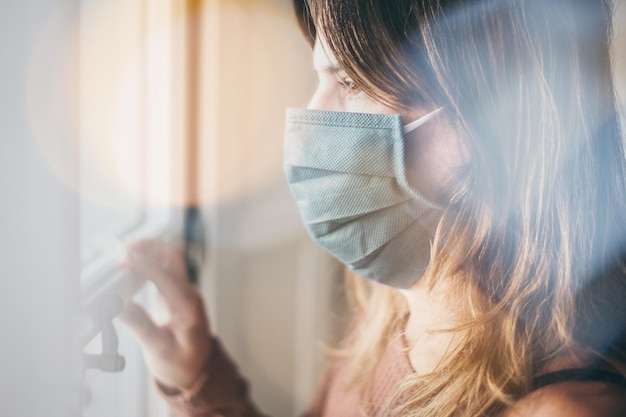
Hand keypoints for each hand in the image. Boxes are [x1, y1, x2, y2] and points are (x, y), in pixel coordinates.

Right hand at [118, 239, 210, 392]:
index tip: (124, 257)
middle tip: (122, 248)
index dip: (145, 264)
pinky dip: (145, 262)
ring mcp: (182, 291)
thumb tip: (120, 305)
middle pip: (173, 256)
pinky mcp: (173, 293)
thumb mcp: (160, 351)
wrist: (196, 369)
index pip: (167, 277)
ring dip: (147, 251)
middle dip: (150, 246)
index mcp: (189, 306)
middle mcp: (188, 293)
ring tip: (122, 253)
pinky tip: (128, 265)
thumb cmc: (182, 363)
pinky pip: (161, 269)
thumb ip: (141, 327)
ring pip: (168, 258)